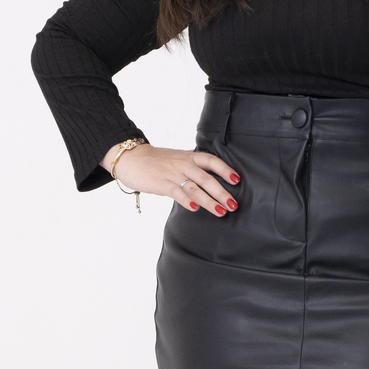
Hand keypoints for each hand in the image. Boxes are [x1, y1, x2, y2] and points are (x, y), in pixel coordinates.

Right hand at [101, 141, 239, 216]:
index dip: (225, 169)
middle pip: (207, 178)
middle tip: (233, 204)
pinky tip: (195, 209)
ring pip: (195, 188)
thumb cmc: (156, 161)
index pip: (212, 161)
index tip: (237, 180)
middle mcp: (184, 164)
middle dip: (222, 192)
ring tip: (221, 211)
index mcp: (189, 157)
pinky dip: (187, 201)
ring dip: (209, 201)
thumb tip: (210, 183)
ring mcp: (173, 174)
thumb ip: (193, 169)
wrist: (131, 158)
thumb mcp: (177, 159)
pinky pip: (177, 193)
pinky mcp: (162, 184)